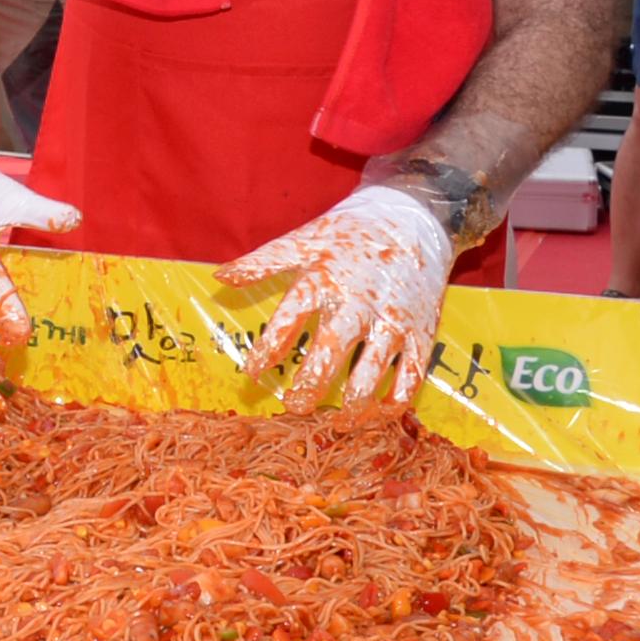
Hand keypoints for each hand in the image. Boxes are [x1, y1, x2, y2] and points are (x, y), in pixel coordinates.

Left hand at [217, 184, 456, 407]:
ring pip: (373, 369)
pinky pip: (412, 373)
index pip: (289, 319)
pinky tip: (378, 415)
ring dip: (354, 401)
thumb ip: (261, 263)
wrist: (411, 219)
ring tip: (337, 421)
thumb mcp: (302, 241)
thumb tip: (219, 277)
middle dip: (312, 383)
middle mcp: (357, 304)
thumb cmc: (348, 234)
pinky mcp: (420, 332)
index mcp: (324, 281)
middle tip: (294, 407)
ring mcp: (392, 320)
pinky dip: (397, 400)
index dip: (269, 349)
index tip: (252, 373)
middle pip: (332, 350)